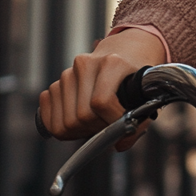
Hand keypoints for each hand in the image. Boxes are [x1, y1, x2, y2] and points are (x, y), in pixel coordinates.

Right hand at [38, 29, 166, 150]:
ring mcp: (68, 73)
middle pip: (81, 116)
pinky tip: (81, 120)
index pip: (101, 102)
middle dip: (97, 128)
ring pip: (65, 121)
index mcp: (112, 62)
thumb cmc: (136, 74)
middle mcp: (86, 64)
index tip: (123, 125)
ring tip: (97, 122)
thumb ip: (140, 120)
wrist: (124, 50)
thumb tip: (121, 145)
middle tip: (109, 124)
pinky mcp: (56, 83)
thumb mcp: (146, 90)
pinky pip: (49, 118)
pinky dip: (63, 128)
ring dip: (82, 131)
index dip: (112, 121)